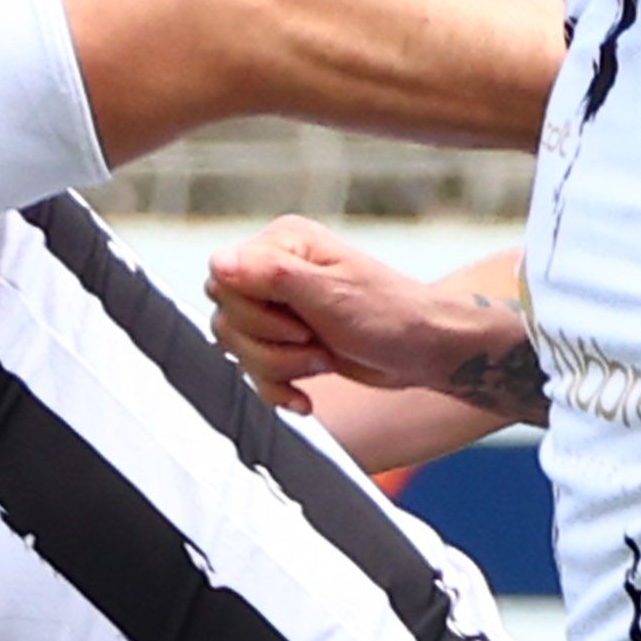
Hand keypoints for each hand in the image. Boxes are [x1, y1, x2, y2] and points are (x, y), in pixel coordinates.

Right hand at [207, 214, 526, 413]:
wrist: (423, 352)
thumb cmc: (390, 316)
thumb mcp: (331, 294)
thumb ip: (271, 276)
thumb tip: (217, 262)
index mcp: (282, 243)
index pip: (222, 280)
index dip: (253, 314)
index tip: (299, 325)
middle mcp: (272, 270)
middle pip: (226, 319)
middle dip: (271, 347)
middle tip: (315, 342)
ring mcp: (276, 307)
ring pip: (236, 349)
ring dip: (279, 368)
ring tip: (322, 359)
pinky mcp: (283, 340)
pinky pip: (252, 372)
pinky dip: (278, 390)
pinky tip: (305, 397)